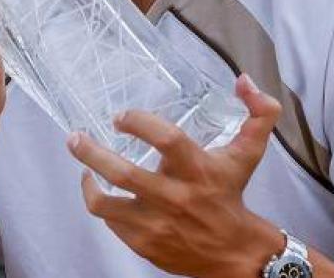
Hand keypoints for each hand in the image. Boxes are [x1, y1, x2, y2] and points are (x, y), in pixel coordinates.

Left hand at [66, 74, 285, 277]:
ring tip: (82, 165)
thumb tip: (244, 79)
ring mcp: (156, 223)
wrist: (235, 253)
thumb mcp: (249, 152)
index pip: (166, 139)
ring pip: (106, 203)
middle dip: (91, 152)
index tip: (121, 116)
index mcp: (198, 170)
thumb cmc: (233, 194)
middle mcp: (175, 197)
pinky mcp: (144, 243)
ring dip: (87, 181)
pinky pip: (110, 221)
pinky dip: (101, 203)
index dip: (139, 123)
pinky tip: (100, 190)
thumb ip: (258, 113)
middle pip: (123, 173)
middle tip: (75, 137)